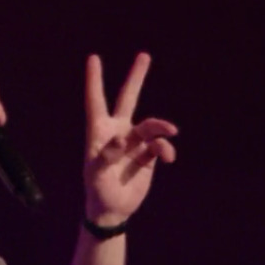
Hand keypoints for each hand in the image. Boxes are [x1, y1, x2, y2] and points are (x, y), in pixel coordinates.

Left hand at [84, 52, 177, 225]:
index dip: (94, 80)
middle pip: (128, 99)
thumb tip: (123, 138)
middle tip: (144, 55)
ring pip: (150, 125)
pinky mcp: (148, 156)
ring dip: (160, 125)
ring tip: (171, 130)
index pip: (96, 101)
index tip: (93, 58)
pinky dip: (165, 148)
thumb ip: (107, 154)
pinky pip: (160, 145)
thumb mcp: (96, 173)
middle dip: (136, 77)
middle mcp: (118, 131)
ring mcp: (135, 142)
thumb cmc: (97, 190)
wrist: (114, 209)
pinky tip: (167, 156)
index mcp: (99, 132)